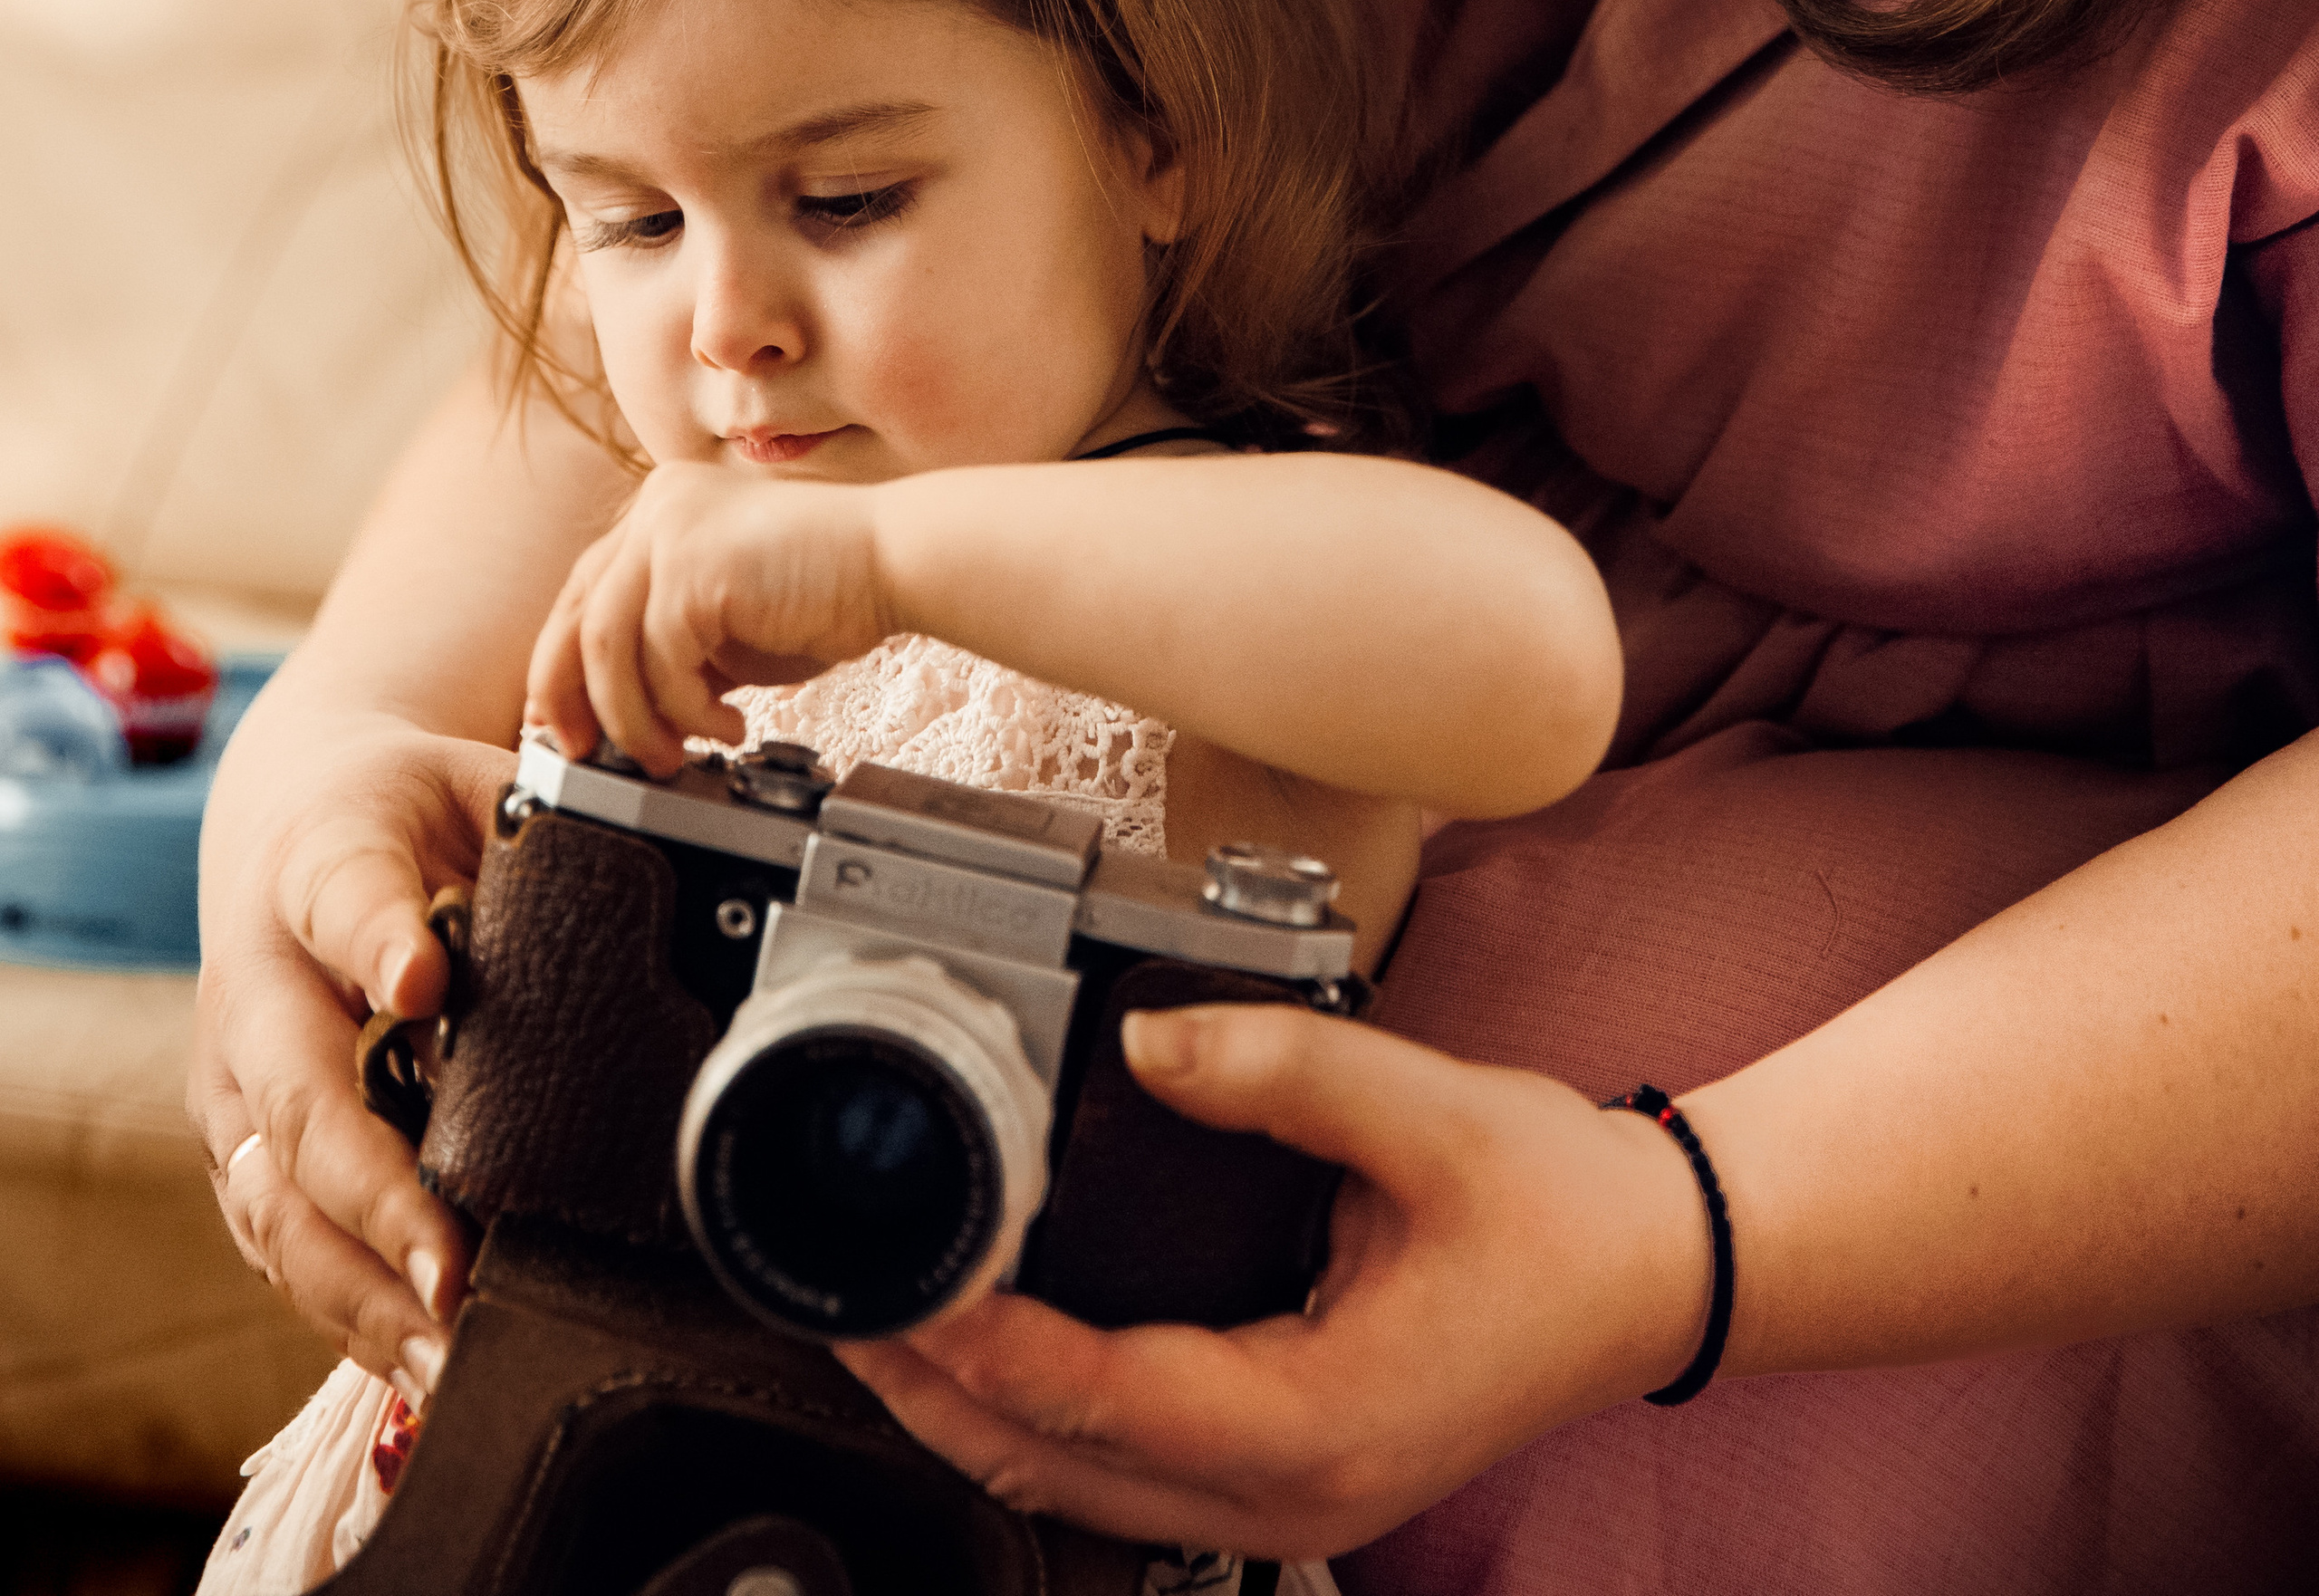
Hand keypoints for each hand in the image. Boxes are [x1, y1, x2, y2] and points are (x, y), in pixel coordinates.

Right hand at [191, 715, 510, 1402]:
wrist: (291, 827)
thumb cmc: (401, 815)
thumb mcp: (465, 780)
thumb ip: (537, 827)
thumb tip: (649, 858)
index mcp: (315, 866)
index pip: (344, 895)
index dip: (381, 939)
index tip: (426, 981)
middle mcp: (253, 988)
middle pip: (295, 1098)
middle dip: (372, 1190)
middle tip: (451, 1262)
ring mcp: (232, 1087)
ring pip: (275, 1203)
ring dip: (358, 1286)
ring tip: (445, 1346)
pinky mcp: (240, 1158)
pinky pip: (282, 1248)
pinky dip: (344, 1310)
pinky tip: (416, 1359)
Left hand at [523, 461, 888, 771]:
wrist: (896, 561)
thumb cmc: (828, 591)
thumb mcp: (727, 625)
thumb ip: (671, 651)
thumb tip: (614, 717)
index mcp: (660, 509)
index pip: (583, 593)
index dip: (562, 666)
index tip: (563, 723)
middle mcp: (655, 507)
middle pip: (572, 617)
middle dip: (569, 699)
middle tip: (586, 755)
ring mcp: (669, 529)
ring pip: (603, 647)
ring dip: (633, 719)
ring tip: (672, 756)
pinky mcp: (692, 565)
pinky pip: (658, 661)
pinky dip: (686, 710)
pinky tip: (728, 724)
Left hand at [839, 1003, 1712, 1561]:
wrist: (1656, 1269)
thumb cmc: (1562, 1209)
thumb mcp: (1426, 1111)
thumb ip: (1282, 1068)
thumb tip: (1148, 1041)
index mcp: (1320, 1420)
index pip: (1107, 1400)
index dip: (991, 1346)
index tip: (908, 1285)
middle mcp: (1295, 1489)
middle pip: (1065, 1473)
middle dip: (940, 1396)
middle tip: (843, 1309)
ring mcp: (1296, 1500)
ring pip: (1087, 1492)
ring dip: (979, 1418)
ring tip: (888, 1328)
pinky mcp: (1295, 1470)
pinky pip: (1132, 1473)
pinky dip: (1047, 1422)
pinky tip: (1001, 1359)